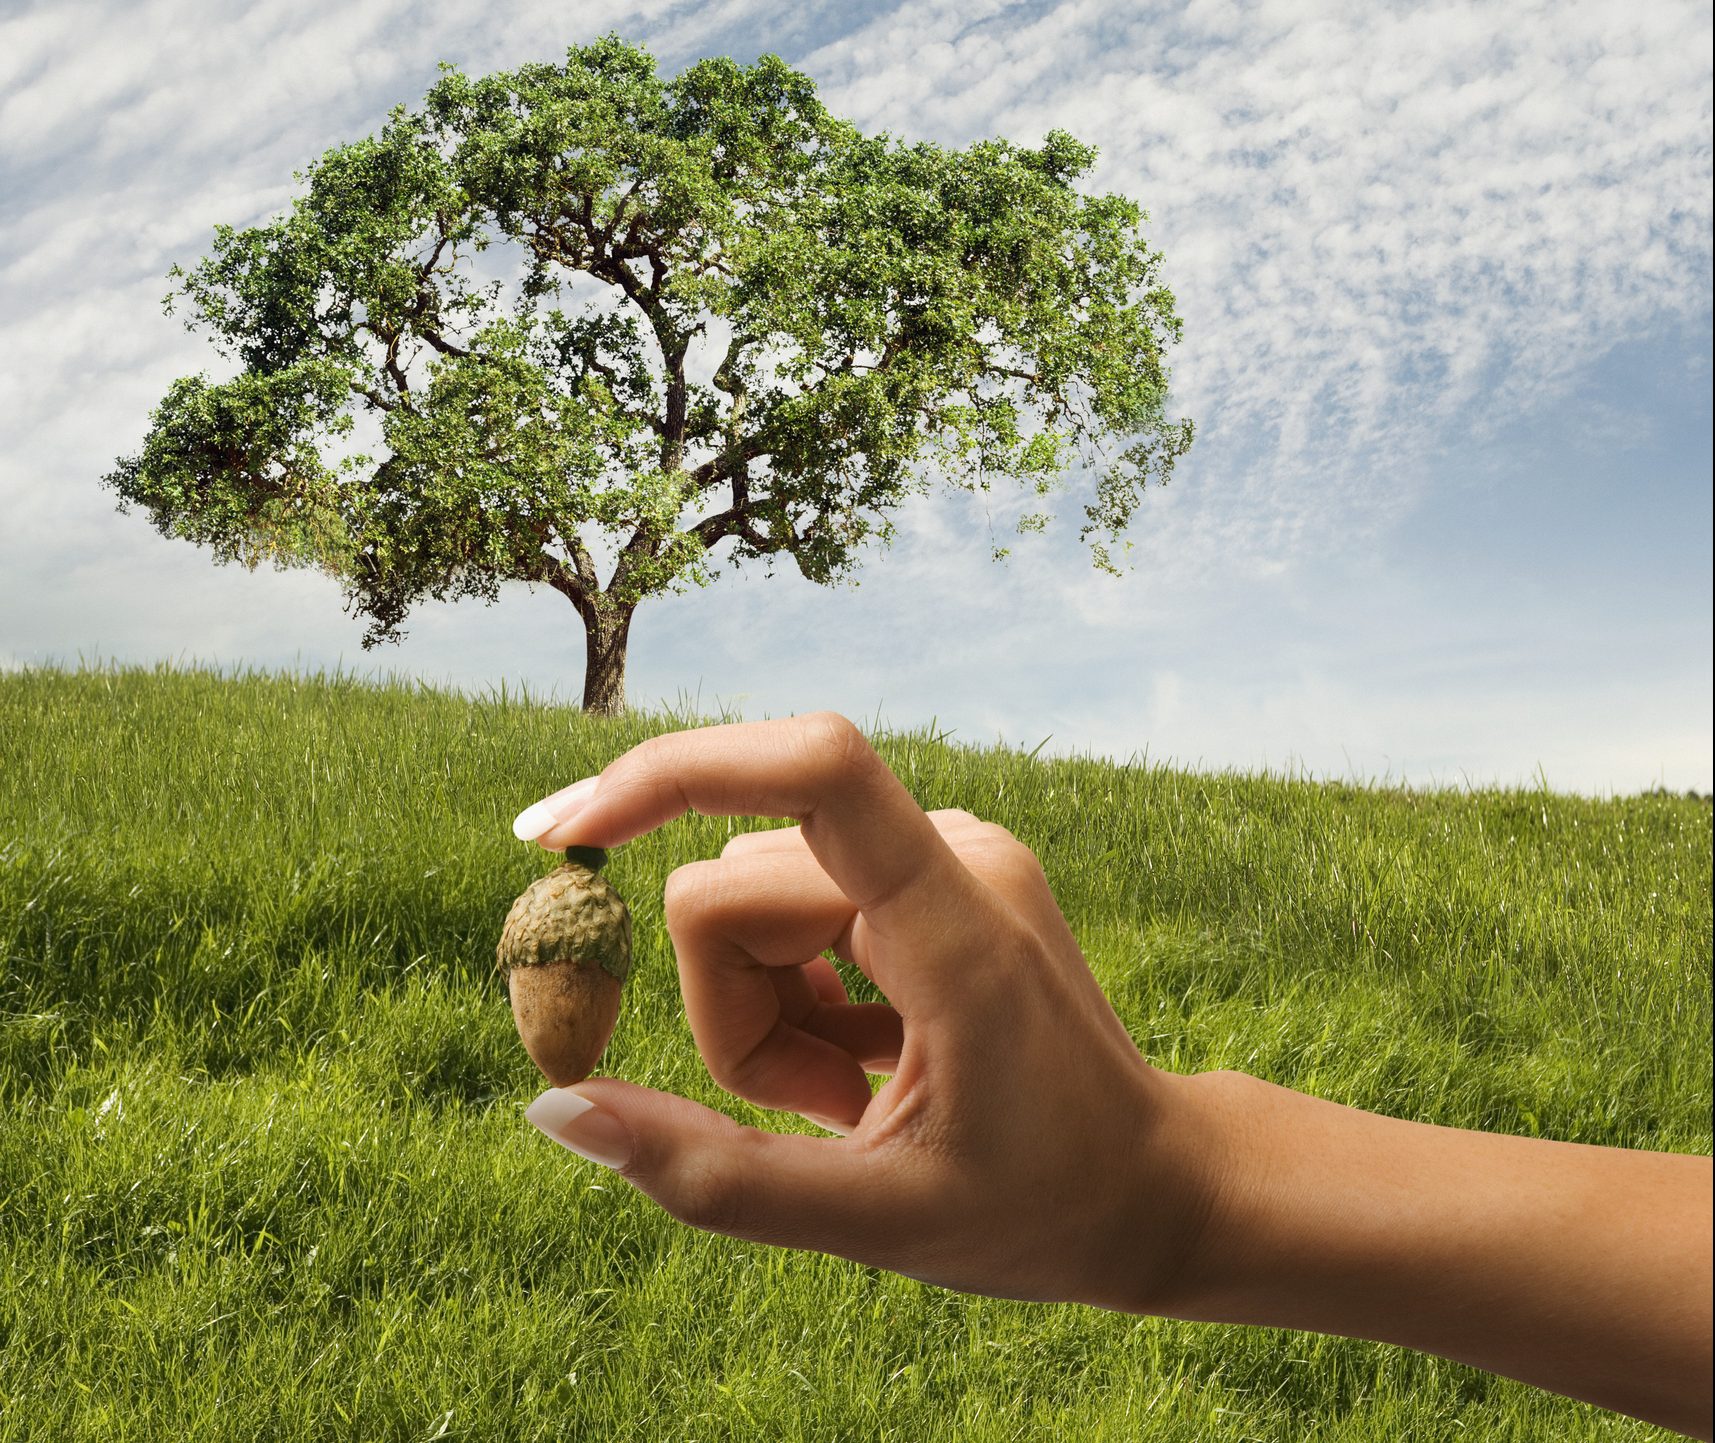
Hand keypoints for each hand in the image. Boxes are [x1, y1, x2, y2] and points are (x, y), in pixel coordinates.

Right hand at [515, 711, 1214, 1310]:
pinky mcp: (925, 872)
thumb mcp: (874, 1220)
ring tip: (852, 1095)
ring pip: (745, 900)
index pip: (816, 768)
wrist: (1157, 1185)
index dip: (675, 771)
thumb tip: (555, 1106)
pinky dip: (791, 994)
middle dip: (731, 1013)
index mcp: (958, 925)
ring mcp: (942, 855)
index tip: (566, 834)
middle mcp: (952, 853)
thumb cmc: (1045, 1210)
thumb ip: (712, 1174)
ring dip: (762, 1014)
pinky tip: (862, 1062)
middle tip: (823, 1111)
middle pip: (731, 885)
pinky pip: (789, 905)